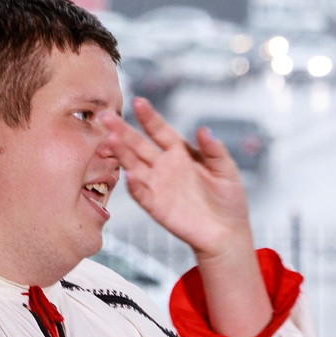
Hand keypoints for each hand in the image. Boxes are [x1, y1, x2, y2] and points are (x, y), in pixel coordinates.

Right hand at [101, 100, 269, 336]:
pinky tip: (131, 175)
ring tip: (110, 140)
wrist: (228, 234)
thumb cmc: (229, 201)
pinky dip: (136, 185)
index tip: (139, 102)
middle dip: (122, 131)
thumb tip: (204, 129)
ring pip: (134, 166)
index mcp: (181, 154)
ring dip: (122, 154)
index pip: (160, 131)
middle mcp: (164, 167)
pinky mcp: (156, 206)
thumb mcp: (226, 171)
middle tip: (106, 116)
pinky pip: (141, 194)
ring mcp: (157, 186)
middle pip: (138, 145)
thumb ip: (215, 150)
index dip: (149, 117)